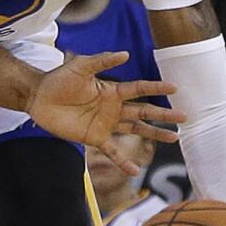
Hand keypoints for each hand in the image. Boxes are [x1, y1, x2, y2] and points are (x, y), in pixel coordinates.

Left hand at [25, 51, 183, 174]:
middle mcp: (113, 108)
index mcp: (111, 90)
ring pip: (136, 131)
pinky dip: (124, 162)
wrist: (39, 97)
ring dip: (154, 134)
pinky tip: (136, 171)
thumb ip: (101, 61)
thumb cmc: (59, 79)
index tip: (175, 88)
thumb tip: (125, 54)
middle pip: (144, 112)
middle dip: (164, 115)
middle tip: (186, 117)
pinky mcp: (94, 138)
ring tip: (175, 139)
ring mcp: (105, 124)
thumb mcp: (80, 66)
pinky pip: (113, 152)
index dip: (156, 88)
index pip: (139, 89)